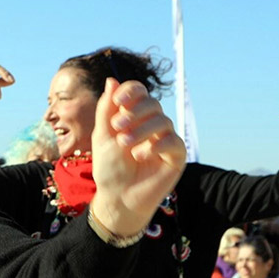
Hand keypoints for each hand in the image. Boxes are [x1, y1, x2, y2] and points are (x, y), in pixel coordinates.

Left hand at [89, 79, 186, 236]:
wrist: (117, 196)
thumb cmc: (109, 167)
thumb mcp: (102, 136)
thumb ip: (106, 110)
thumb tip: (112, 80)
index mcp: (133, 116)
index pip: (139, 92)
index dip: (131, 91)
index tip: (118, 101)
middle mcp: (152, 124)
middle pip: (152, 103)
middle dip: (134, 112)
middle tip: (116, 128)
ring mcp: (166, 139)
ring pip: (163, 121)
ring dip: (141, 131)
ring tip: (124, 145)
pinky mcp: (176, 156)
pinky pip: (174, 141)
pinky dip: (156, 145)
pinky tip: (140, 155)